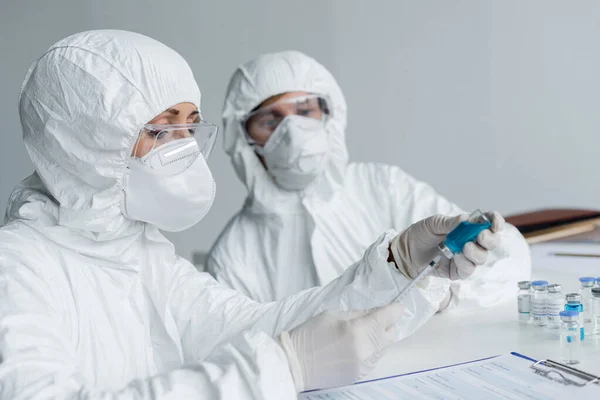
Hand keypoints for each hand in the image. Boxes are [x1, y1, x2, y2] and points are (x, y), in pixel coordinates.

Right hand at [278, 302, 403, 391]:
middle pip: (391, 335)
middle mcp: (366, 349)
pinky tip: (354, 347)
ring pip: (383, 348)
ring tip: (361, 334)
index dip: (395, 310)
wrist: (295, 364)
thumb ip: (358, 313)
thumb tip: (376, 312)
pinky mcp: (360, 376)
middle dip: (387, 325)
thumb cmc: (309, 335)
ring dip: (378, 339)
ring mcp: (364, 365)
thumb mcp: (332, 314)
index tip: (397, 307)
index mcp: (358, 329)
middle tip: (376, 320)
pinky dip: (370, 352)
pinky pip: (373, 360)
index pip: (388, 317)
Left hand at [390, 211, 504, 280]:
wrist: (404, 252)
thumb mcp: (433, 223)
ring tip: (464, 247)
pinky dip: (466, 263)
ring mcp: (465, 258)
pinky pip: (468, 270)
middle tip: (480, 235)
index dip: (495, 222)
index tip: (494, 223)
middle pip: (490, 242)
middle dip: (489, 239)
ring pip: (482, 258)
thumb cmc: (419, 235)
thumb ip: (451, 222)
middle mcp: (470, 243)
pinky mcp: (456, 272)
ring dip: (477, 252)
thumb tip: (469, 219)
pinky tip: (457, 257)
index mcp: (467, 228)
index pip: (488, 224)